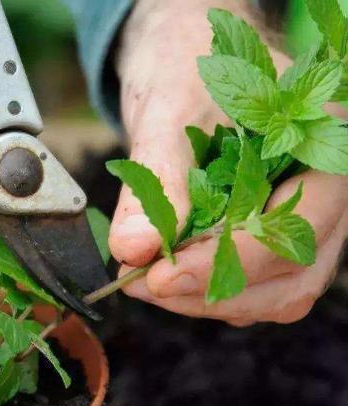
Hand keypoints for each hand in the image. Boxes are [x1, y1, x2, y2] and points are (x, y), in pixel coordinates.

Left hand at [110, 0, 347, 325]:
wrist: (183, 56)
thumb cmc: (186, 67)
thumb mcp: (169, 113)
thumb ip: (157, 181)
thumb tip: (132, 249)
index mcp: (322, 144)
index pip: (298, 227)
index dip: (229, 262)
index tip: (160, 275)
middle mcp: (324, 187)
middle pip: (293, 272)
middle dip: (214, 289)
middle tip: (145, 284)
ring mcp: (300, 213)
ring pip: (277, 288)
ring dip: (210, 297)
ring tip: (147, 279)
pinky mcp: (269, 228)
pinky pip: (256, 280)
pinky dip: (210, 288)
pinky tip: (167, 272)